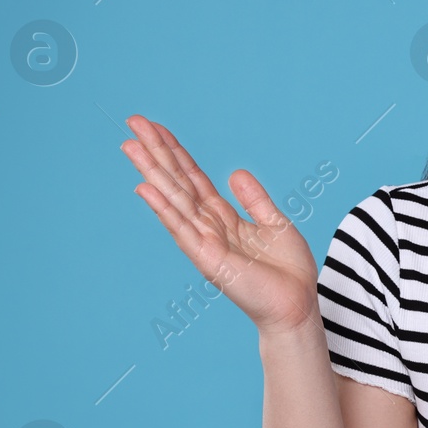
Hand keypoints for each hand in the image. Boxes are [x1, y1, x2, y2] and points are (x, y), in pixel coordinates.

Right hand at [121, 115, 320, 337]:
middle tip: (132, 122)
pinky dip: (164, 208)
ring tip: (130, 145)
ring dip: (152, 171)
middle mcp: (208, 226)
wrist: (296, 306)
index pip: (193, 177)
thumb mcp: (275, 224)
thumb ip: (254, 200)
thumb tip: (235, 173)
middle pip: (178, 181)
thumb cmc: (288, 272)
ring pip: (174, 198)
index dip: (176, 152)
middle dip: (157, 152)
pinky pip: (182, 228)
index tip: (155, 127)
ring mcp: (205, 242)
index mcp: (223, 217)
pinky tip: (145, 187)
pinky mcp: (208, 259)